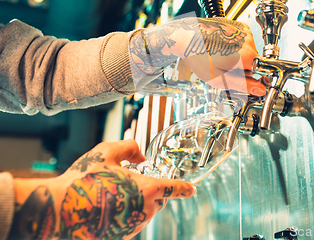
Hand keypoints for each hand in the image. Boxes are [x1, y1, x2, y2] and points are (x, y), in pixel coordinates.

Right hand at [9, 140, 195, 239]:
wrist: (58, 210)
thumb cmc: (82, 180)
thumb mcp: (106, 152)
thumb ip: (129, 148)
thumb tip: (139, 156)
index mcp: (148, 189)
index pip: (174, 189)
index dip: (184, 188)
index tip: (191, 189)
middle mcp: (144, 211)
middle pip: (159, 201)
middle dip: (153, 191)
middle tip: (132, 182)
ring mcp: (132, 226)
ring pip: (144, 212)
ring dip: (137, 202)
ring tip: (112, 193)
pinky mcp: (119, 236)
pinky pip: (130, 223)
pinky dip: (125, 213)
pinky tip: (106, 206)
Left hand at [129, 17, 265, 95]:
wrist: (186, 36)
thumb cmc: (198, 56)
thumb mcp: (219, 78)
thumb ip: (243, 85)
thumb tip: (260, 89)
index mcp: (247, 55)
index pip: (259, 71)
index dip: (248, 77)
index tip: (237, 77)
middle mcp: (248, 40)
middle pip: (253, 61)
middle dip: (242, 67)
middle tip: (224, 67)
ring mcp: (244, 30)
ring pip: (248, 51)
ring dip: (238, 56)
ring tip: (220, 55)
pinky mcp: (238, 25)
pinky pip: (243, 41)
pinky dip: (235, 45)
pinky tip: (221, 46)